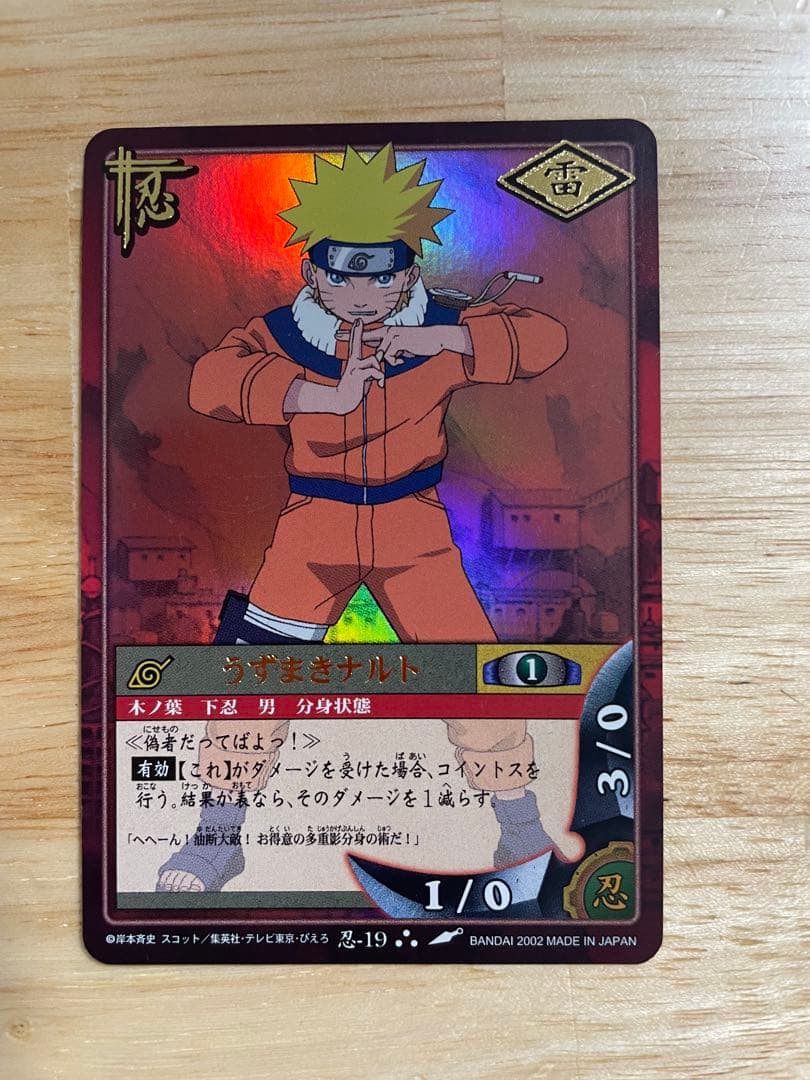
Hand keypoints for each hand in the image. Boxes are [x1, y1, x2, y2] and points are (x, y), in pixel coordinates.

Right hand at [334, 317, 383, 412]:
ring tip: (377, 381)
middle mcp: (353, 362)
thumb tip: (378, 358)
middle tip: (358, 320)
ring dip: (379, 371)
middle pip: (361, 345)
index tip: (358, 320)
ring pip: (374, 361)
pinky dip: (379, 377)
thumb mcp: (364, 377)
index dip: (357, 332)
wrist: (342, 401)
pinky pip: (374, 371)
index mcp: (354, 362)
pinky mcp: (357, 375)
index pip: (356, 344)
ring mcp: (354, 368)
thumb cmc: (354, 390)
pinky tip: (378, 384)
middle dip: (362, 336)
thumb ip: (371, 367)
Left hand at [335, 324, 472, 366]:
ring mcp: (393, 335)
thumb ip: (394, 352)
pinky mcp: (399, 340)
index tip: (338, 334)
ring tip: (396, 364)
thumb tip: (387, 359)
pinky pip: (390, 356)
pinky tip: (405, 357)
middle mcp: (388, 331)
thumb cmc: (422, 344)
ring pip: (380, 354)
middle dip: (352, 340)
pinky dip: (396, 360)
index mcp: (388, 332)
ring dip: (387, 363)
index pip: (366, 334)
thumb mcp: (405, 349)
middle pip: (367, 340)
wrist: (436, 338)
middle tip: (337, 339)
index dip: (352, 334)